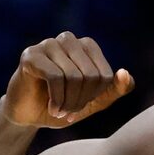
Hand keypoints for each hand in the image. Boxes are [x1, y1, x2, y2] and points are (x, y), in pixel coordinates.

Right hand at [4, 36, 133, 129]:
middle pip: (90, 75)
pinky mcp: (31, 55)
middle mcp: (68, 39)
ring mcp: (48, 44)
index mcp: (87, 46)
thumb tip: (125, 74)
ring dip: (69, 103)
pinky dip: (57, 99)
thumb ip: (113, 91)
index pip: (106, 75)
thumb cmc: (61, 105)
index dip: (95, 98)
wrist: (28, 115)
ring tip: (60, 112)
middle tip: (70, 113)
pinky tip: (52, 109)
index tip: (82, 107)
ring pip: (74, 76)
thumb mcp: (92, 103)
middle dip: (81, 101)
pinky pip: (55, 77)